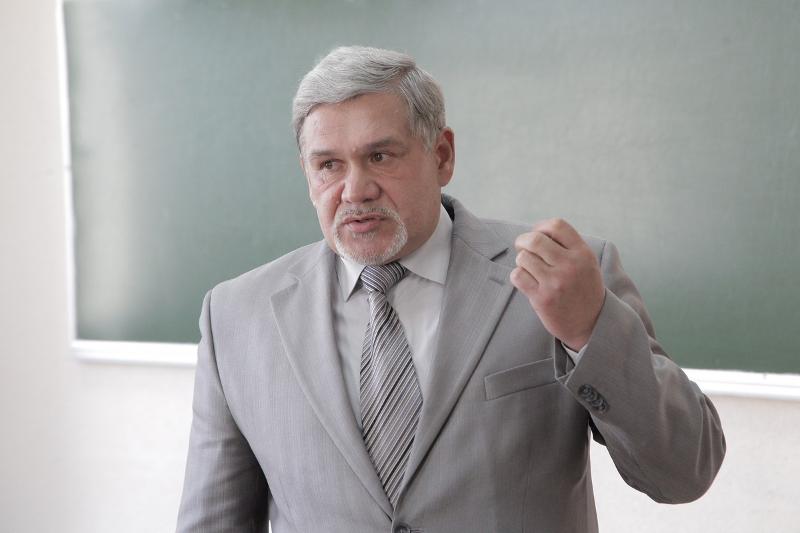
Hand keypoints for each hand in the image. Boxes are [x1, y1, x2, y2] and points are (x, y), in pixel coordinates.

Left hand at [510, 218, 605, 350]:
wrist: (591, 324)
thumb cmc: (584, 290)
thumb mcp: (586, 263)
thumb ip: (568, 246)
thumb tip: (537, 231)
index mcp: (582, 253)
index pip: (556, 225)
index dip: (541, 227)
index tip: (537, 235)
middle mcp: (570, 265)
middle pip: (535, 239)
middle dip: (522, 241)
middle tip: (522, 248)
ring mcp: (556, 282)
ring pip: (523, 257)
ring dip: (521, 261)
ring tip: (529, 268)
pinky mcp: (543, 298)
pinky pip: (518, 276)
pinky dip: (517, 276)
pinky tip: (526, 280)